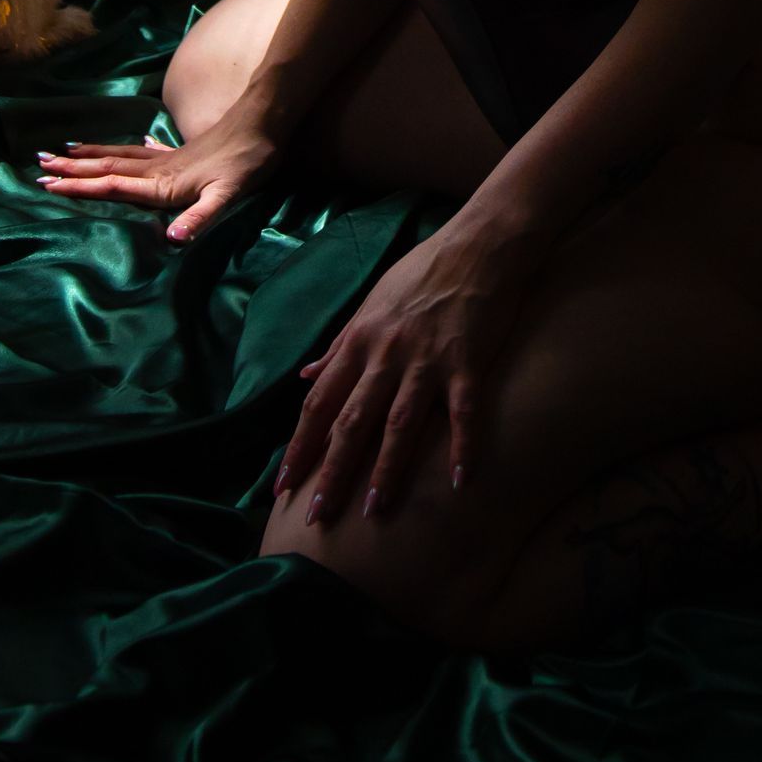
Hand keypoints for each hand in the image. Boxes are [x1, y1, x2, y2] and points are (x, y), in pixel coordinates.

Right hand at [36, 98, 283, 243]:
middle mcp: (160, 169)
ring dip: (92, 156)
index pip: (112, 187)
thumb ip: (200, 218)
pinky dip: (130, 148)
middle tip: (38, 166)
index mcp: (164, 184)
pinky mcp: (185, 152)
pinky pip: (145, 151)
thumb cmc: (249, 160)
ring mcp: (171, 158)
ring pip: (121, 157)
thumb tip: (172, 241)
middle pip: (107, 169)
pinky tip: (134, 142)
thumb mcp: (229, 195)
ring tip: (65, 151)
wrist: (267, 119)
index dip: (80, 188)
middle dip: (72, 170)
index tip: (47, 184)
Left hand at [273, 220, 538, 526]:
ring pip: (399, 423)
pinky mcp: (467, 361)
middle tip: (317, 516)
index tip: (282, 486)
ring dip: (385, 470)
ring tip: (372, 510)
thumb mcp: (371, 304)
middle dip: (332, 471)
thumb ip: (339, 346)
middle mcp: (386, 354)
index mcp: (359, 341)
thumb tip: (305, 375)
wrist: (478, 244)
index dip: (300, 446)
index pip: (320, 402)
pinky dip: (461, 447)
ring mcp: (427, 360)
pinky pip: (463, 412)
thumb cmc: (423, 272)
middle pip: (352, 421)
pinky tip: (459, 482)